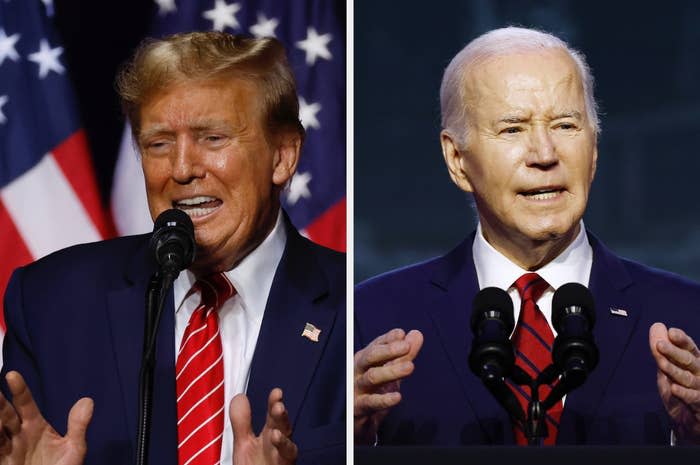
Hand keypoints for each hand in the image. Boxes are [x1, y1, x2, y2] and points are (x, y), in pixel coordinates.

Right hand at [0, 371, 92, 464]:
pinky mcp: (1, 462)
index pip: (25, 403)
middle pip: (4, 414)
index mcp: (35, 426)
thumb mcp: (74, 448)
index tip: (12, 375)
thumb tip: (88, 400)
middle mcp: (18, 435)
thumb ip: (78, 425)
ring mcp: (7, 450)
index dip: (19, 389)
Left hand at [230, 388, 296, 464]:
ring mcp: (282, 460)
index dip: (275, 404)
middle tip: (278, 406)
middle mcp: (279, 447)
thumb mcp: (244, 443)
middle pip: (283, 429)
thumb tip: (240, 396)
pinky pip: (286, 460)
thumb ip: (242, 421)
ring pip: (288, 449)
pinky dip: (283, 452)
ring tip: (276, 433)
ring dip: (283, 440)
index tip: (277, 392)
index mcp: (270, 436)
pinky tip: (276, 444)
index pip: (274, 417)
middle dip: (281, 419)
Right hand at [354, 328, 422, 443]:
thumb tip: (417, 333)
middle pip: (370, 357)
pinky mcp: (358, 408)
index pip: (375, 345)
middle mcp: (357, 371)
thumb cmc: (374, 392)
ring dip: (391, 371)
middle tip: (406, 346)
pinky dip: (384, 399)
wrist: (359, 423)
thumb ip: (404, 354)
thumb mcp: (390, 371)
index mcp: (364, 360)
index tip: (401, 334)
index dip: (387, 339)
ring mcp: (356, 389)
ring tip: (410, 367)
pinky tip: (398, 396)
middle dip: (388, 350)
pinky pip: (371, 402)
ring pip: (372, 377)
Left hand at [649, 322, 699, 442]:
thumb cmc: (678, 390)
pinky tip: (675, 388)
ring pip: (689, 378)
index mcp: (694, 362)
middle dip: (674, 352)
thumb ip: (661, 350)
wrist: (686, 422)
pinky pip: (694, 398)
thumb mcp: (666, 369)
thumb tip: (657, 326)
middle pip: (689, 361)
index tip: (671, 332)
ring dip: (675, 371)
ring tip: (661, 363)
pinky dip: (684, 394)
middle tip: (659, 345)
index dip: (682, 340)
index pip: (690, 348)